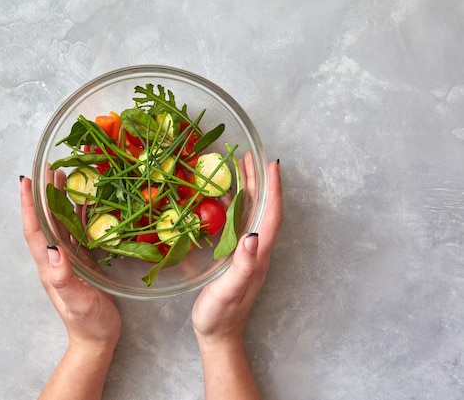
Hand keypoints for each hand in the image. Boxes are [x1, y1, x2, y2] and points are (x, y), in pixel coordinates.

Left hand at [20, 170, 120, 351]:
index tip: (26, 181)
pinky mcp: (81, 261)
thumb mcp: (76, 301)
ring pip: (61, 222)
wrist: (97, 338)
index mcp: (48, 265)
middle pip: (45, 220)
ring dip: (60, 200)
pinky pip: (78, 232)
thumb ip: (64, 278)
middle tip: (49, 169)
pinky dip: (80, 214)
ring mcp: (67, 259)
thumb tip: (53, 249)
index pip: (34, 229)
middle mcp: (54, 258)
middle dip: (44, 194)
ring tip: (65, 177)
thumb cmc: (87, 322)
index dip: (29, 205)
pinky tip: (86, 202)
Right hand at [192, 156, 282, 343]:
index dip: (273, 190)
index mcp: (258, 255)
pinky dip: (232, 204)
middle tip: (251, 156)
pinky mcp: (234, 255)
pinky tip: (221, 197)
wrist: (217, 333)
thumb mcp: (229, 291)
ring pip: (251, 213)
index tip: (272, 164)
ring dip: (248, 189)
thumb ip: (242, 266)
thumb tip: (253, 236)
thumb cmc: (220, 315)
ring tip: (238, 168)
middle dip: (261, 181)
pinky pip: (237, 223)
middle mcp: (256, 249)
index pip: (271, 216)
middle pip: (263, 209)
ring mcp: (246, 252)